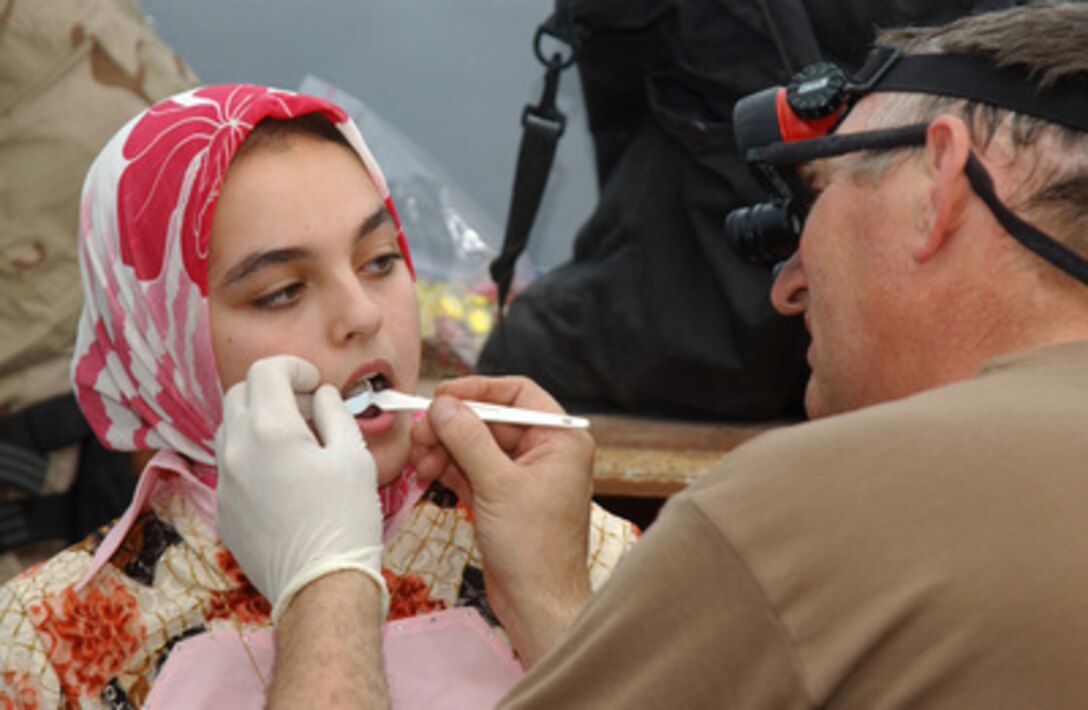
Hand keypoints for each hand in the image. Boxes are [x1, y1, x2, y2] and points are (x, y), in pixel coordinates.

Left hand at [215, 355, 387, 622]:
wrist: (321, 585)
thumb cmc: (346, 519)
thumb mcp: (354, 455)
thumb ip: (334, 413)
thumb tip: (322, 396)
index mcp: (270, 429)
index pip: (267, 371)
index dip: (295, 368)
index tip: (315, 383)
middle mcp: (236, 450)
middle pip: (239, 394)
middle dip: (272, 391)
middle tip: (306, 411)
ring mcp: (224, 482)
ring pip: (230, 430)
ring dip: (259, 423)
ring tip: (296, 447)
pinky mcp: (223, 511)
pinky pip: (231, 468)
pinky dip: (253, 459)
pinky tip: (285, 483)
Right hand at [409, 375, 594, 665]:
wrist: (538, 605)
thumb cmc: (534, 548)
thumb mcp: (498, 485)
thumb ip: (468, 439)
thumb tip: (442, 406)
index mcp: (560, 439)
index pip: (518, 393)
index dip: (478, 390)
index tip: (442, 395)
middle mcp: (546, 452)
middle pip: (491, 419)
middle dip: (453, 425)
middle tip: (419, 433)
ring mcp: (523, 476)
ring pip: (476, 445)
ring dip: (445, 448)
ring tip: (418, 459)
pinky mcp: (504, 498)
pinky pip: (472, 470)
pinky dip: (449, 468)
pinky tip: (426, 471)